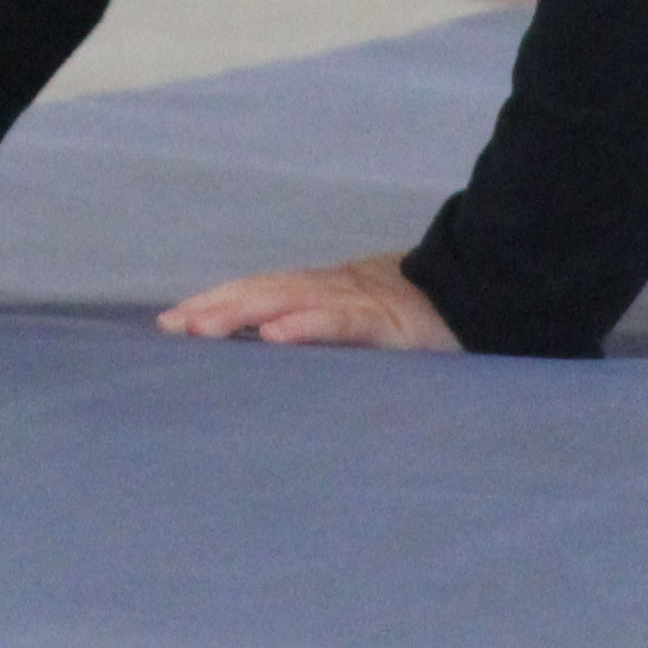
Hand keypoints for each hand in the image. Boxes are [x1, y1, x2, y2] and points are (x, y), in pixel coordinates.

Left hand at [156, 251, 458, 351]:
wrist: (479, 298)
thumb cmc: (415, 322)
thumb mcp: (359, 329)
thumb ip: (321, 338)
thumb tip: (270, 357)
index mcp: (320, 293)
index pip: (255, 294)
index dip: (213, 305)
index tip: (167, 325)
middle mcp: (330, 291)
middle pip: (260, 293)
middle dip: (213, 308)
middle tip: (170, 328)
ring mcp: (356, 302)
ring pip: (289, 300)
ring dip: (242, 312)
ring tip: (201, 328)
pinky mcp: (385, 323)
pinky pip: (340, 322)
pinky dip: (306, 326)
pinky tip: (276, 335)